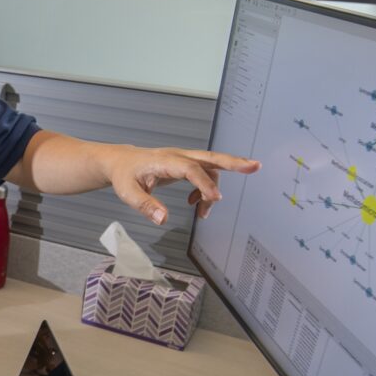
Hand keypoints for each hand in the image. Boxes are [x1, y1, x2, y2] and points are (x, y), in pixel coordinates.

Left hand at [101, 146, 260, 224]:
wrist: (120, 163)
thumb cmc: (124, 175)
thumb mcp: (128, 193)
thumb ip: (146, 206)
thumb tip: (163, 219)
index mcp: (165, 160)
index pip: (190, 169)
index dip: (204, 183)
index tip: (214, 199)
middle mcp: (178, 156)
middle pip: (210, 157)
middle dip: (233, 162)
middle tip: (255, 166)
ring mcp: (183, 159)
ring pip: (210, 168)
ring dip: (212, 191)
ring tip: (203, 212)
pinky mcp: (185, 165)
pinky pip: (204, 174)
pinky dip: (205, 190)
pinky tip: (196, 203)